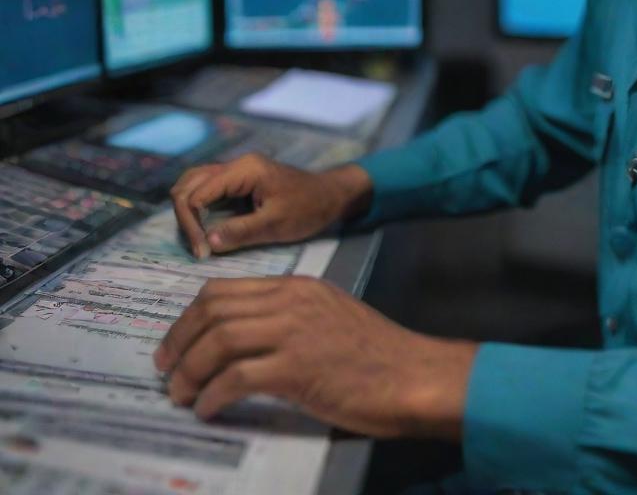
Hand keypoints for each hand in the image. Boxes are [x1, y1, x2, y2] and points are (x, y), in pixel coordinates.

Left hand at [153, 276, 476, 439]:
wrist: (409, 373)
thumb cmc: (373, 352)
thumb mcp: (328, 315)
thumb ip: (288, 316)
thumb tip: (239, 339)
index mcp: (296, 287)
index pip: (224, 289)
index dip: (189, 318)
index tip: (175, 344)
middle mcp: (290, 302)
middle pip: (213, 311)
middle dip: (179, 343)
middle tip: (167, 371)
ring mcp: (294, 333)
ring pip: (219, 341)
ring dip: (190, 372)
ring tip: (181, 395)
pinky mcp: (297, 369)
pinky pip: (236, 378)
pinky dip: (212, 395)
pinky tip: (208, 409)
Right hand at [170, 154, 373, 258]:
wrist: (330, 196)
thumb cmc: (307, 208)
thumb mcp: (276, 224)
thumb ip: (240, 232)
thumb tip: (207, 243)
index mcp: (243, 170)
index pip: (196, 194)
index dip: (192, 224)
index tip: (203, 252)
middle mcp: (235, 165)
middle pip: (188, 184)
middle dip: (185, 217)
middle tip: (198, 248)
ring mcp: (235, 171)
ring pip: (194, 185)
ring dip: (189, 212)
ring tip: (199, 241)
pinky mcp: (237, 181)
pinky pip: (207, 190)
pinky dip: (199, 209)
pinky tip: (206, 230)